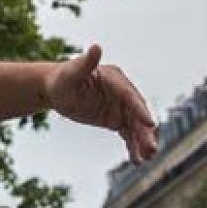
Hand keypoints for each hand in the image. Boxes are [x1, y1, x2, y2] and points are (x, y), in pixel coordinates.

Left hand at [42, 44, 157, 161]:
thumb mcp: (71, 73)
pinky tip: (136, 160)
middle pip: (137, 113)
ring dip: (141, 142)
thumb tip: (96, 47)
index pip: (130, 96)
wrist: (55, 90)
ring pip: (135, 126)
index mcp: (114, 79)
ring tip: (145, 159)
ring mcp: (120, 106)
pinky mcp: (116, 118)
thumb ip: (85, 63)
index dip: (140, 110)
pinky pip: (128, 134)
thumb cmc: (61, 79)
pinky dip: (133, 146)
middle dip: (145, 132)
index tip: (150, 124)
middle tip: (151, 149)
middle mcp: (122, 92)